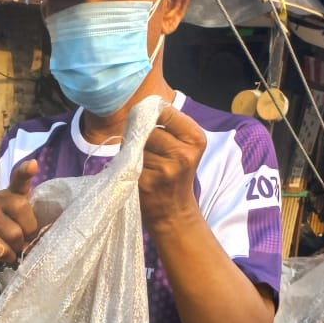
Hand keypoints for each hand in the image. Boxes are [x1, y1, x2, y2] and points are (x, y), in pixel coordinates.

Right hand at [0, 160, 38, 262]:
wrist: (1, 239)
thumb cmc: (23, 226)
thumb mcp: (35, 216)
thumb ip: (40, 218)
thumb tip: (37, 237)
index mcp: (16, 190)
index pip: (20, 177)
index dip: (26, 171)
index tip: (32, 166)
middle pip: (21, 209)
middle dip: (30, 230)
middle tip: (27, 237)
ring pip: (12, 234)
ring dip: (18, 246)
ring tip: (17, 246)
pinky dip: (6, 255)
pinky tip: (8, 254)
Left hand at [139, 104, 206, 234]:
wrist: (174, 213)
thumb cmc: (177, 174)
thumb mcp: (185, 147)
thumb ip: (169, 124)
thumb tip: (139, 109)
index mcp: (196, 139)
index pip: (165, 112)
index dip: (151, 115)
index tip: (149, 124)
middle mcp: (183, 154)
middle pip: (148, 129)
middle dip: (141, 134)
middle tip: (145, 148)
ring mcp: (164, 170)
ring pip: (135, 144)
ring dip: (132, 149)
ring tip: (142, 162)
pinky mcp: (146, 183)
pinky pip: (128, 161)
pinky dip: (127, 164)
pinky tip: (136, 173)